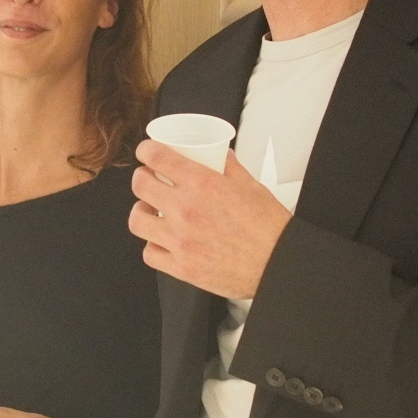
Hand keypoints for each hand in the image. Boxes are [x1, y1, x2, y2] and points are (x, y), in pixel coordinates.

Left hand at [128, 140, 291, 299]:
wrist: (278, 265)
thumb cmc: (269, 228)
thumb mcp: (251, 185)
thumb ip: (229, 166)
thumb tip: (218, 155)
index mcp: (203, 185)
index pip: (158, 158)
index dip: (146, 151)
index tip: (146, 152)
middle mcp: (186, 210)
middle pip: (140, 186)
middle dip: (142, 177)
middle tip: (149, 179)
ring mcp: (180, 240)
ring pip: (138, 220)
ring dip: (142, 212)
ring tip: (151, 211)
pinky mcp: (181, 266)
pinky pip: (149, 253)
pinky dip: (153, 245)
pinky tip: (162, 240)